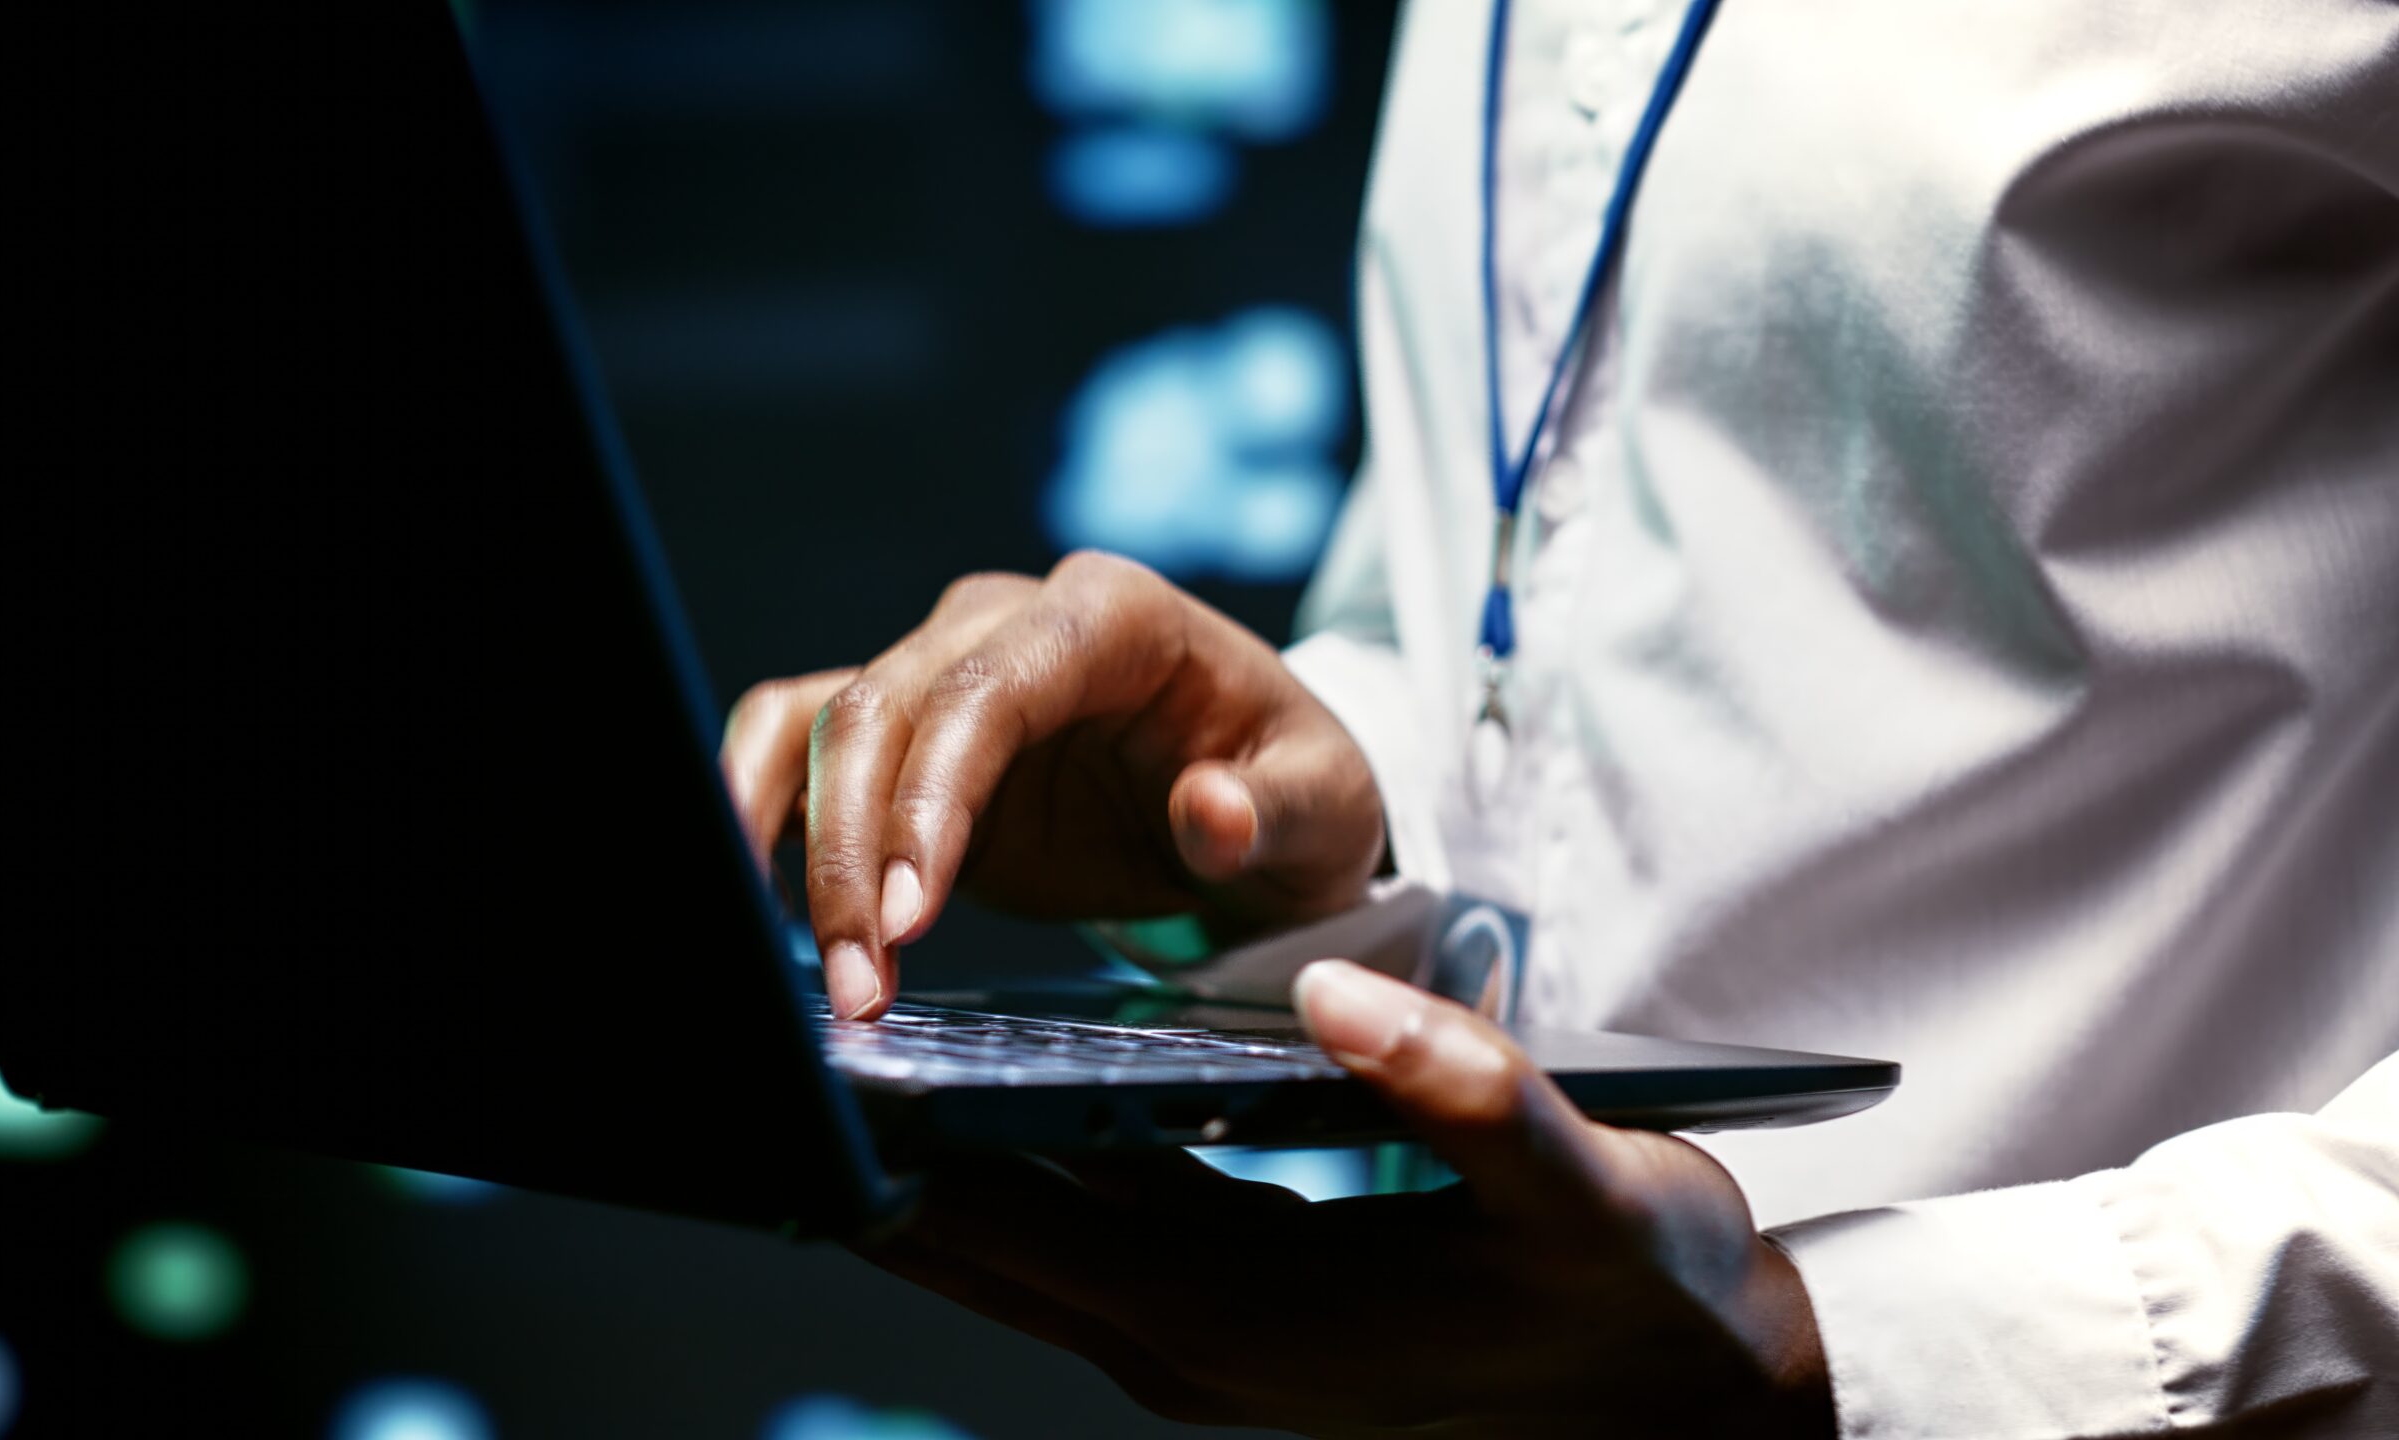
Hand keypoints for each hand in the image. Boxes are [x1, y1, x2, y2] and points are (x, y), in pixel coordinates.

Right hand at [720, 552, 1386, 1018]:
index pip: (988, 689)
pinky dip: (760, 811)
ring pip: (822, 725)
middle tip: (860, 988)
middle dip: (854, 855)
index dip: (932, 796)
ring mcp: (949, 668)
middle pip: (881, 710)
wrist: (1264, 798)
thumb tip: (1208, 812)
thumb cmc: (1293, 787)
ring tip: (828, 978)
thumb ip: (1271, 814)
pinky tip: (763, 906)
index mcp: (1113, 615)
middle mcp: (1012, 621)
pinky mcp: (912, 734)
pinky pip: (799, 741)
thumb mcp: (1323, 806)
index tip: (912, 913)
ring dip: (799, 851)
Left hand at [861, 961, 1832, 1438]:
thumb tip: (1338, 999)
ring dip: (929, 1181)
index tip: (803, 1089)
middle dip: (877, 1167)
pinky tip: (974, 1120)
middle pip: (987, 1250)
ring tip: (831, 1079)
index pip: (1027, 1229)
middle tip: (766, 1058)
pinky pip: (1077, 1256)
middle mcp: (1199, 1345)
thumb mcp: (1578, 1183)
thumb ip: (1462, 1088)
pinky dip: (1008, 1194)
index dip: (907, 1162)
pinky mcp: (1231, 1324)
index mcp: (1248, 1311)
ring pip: (1021, 1257)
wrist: (1690, 1399)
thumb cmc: (1633, 1287)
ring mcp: (1208, 1346)